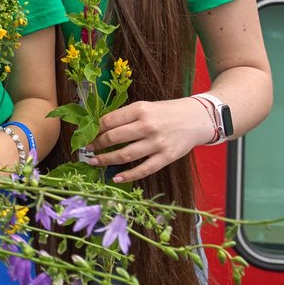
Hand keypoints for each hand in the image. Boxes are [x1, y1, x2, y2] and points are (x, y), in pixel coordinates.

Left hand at [82, 98, 214, 182]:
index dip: (94, 129)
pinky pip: (144, 169)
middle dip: (96, 144)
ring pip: (125, 155)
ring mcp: (157, 143)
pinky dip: (128, 175)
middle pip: (114, 137)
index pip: (109, 120)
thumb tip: (100, 127)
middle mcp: (147, 126)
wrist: (197, 118)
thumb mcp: (146, 107)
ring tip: (94, 161)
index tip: (86, 134)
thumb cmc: (167, 112)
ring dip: (106, 160)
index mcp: (140, 109)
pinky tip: (115, 178)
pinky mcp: (166, 157)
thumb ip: (126, 116)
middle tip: (87, 149)